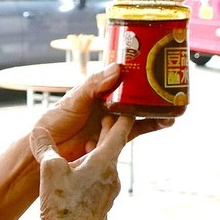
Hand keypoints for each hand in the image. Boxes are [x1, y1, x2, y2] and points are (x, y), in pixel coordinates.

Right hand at [30, 113, 133, 219]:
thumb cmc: (63, 206)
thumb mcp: (50, 170)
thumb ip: (45, 147)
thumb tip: (37, 131)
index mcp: (105, 162)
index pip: (120, 130)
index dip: (121, 114)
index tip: (124, 102)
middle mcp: (112, 176)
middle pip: (113, 147)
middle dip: (107, 132)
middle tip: (102, 116)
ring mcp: (108, 194)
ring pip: (105, 166)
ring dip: (96, 154)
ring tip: (85, 146)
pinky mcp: (101, 207)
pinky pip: (98, 183)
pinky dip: (91, 173)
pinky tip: (77, 178)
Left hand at [34, 63, 171, 161]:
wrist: (46, 152)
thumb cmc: (54, 121)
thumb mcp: (74, 99)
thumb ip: (94, 86)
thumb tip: (118, 68)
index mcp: (97, 91)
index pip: (121, 78)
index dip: (138, 73)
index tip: (156, 67)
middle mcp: (107, 105)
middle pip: (135, 97)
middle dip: (154, 95)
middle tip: (172, 91)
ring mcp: (112, 122)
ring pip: (139, 115)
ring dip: (156, 113)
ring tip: (173, 110)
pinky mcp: (114, 139)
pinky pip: (136, 132)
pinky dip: (150, 127)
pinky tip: (163, 123)